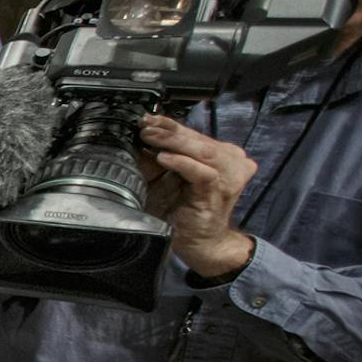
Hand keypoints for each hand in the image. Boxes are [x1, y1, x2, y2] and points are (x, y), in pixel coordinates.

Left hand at [140, 113, 257, 277]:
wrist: (198, 242)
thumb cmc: (181, 211)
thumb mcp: (161, 180)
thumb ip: (153, 160)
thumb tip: (135, 139)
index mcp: (216, 154)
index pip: (191, 133)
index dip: (169, 124)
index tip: (146, 119)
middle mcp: (227, 162)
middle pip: (197, 138)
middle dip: (169, 131)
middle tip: (145, 126)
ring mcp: (226, 177)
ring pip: (203, 151)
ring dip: (174, 142)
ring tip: (151, 137)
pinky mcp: (218, 192)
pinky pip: (203, 173)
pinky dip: (183, 163)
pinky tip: (164, 158)